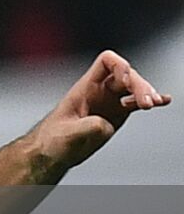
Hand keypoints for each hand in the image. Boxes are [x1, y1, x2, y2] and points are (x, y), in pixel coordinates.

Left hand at [34, 50, 171, 170]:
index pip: (106, 62)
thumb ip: (88, 127)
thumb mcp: (68, 134)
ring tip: (155, 103)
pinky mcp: (115, 115)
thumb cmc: (52, 140)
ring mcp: (108, 102)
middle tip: (148, 102)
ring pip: (134, 88)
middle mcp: (98, 91)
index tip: (128, 80)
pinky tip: (162, 101)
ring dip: (147, 93)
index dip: (121, 65)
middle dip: (140, 85)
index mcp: (85, 87)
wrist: (51, 151)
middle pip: (126, 75)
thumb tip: (106, 123)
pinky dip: (149, 101)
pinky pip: (135, 103)